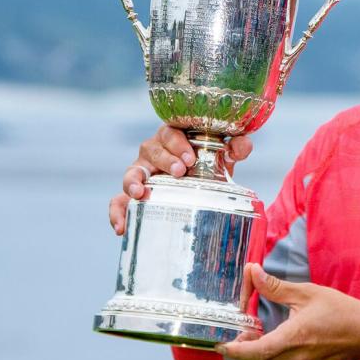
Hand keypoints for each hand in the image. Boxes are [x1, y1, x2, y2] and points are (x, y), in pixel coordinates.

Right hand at [107, 125, 253, 234]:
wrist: (202, 182)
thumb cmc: (209, 163)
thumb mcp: (224, 156)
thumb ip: (236, 148)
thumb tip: (243, 146)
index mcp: (173, 137)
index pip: (170, 133)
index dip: (178, 143)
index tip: (191, 158)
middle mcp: (153, 151)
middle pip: (151, 149)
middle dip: (164, 160)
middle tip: (179, 172)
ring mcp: (141, 172)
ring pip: (131, 172)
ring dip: (133, 182)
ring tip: (140, 194)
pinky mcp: (133, 194)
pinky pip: (118, 201)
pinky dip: (117, 212)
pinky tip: (121, 227)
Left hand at [216, 263, 359, 359]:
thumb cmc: (342, 311)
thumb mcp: (308, 292)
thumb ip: (276, 287)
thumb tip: (252, 272)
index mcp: (293, 338)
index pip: (254, 352)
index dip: (234, 350)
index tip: (220, 344)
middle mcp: (296, 359)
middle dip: (242, 351)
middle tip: (240, 332)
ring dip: (256, 355)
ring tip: (256, 334)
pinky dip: (270, 359)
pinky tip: (275, 341)